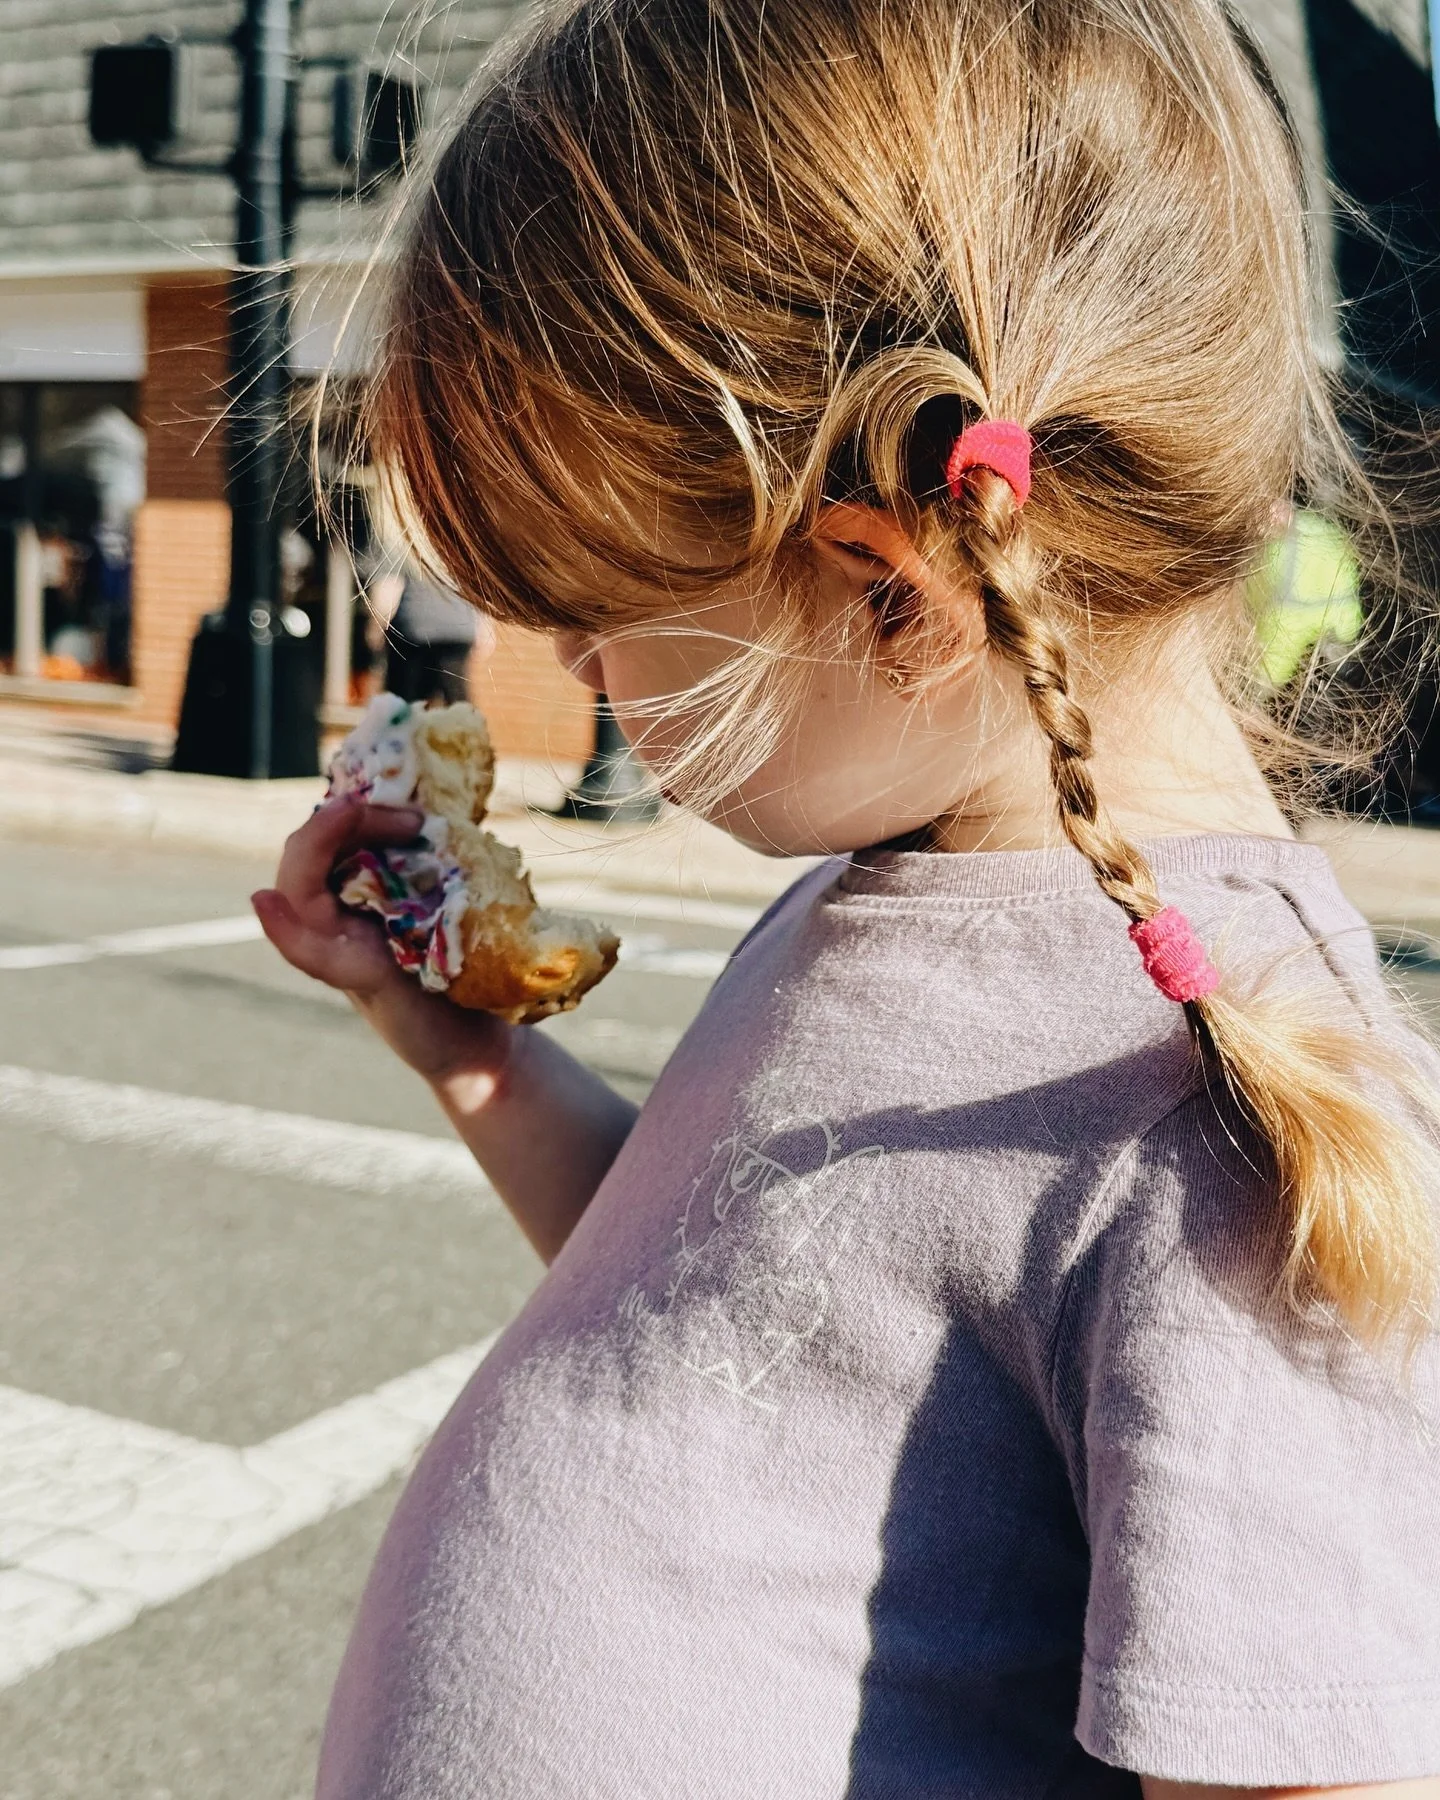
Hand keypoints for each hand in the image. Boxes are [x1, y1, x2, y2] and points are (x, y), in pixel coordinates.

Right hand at [252, 794, 512, 1085]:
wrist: (483, 1043)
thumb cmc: (467, 973)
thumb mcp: (451, 906)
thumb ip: (430, 864)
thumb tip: (441, 796)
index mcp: (356, 897)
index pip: (327, 840)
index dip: (352, 811)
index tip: (409, 804)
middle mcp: (338, 922)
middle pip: (304, 859)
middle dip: (339, 820)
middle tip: (405, 814)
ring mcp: (342, 951)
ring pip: (297, 894)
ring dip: (316, 846)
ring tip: (345, 811)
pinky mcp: (360, 981)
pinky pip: (311, 952)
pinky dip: (286, 930)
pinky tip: (265, 903)